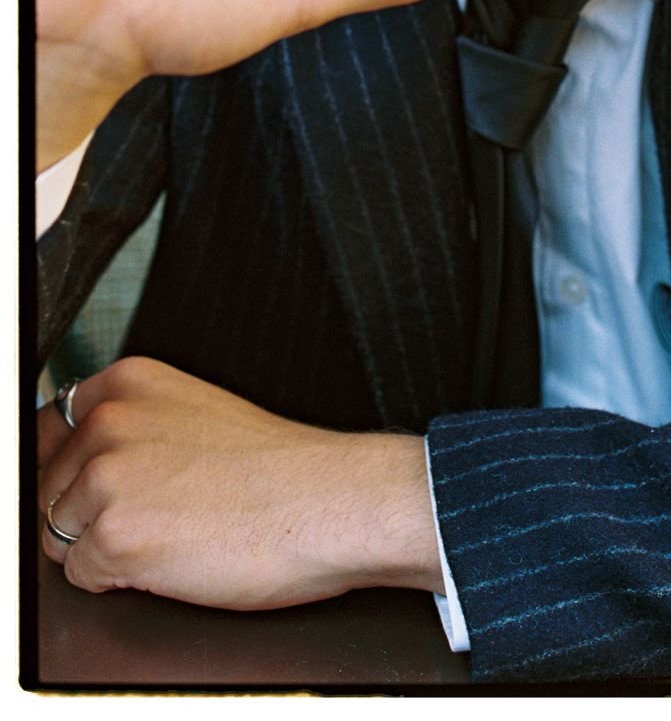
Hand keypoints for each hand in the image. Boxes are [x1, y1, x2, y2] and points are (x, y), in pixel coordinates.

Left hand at [38, 357, 442, 607]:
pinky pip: (83, 578)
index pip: (47, 429)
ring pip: (59, 536)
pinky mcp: (115, 537)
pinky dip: (118, 581)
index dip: (68, 469)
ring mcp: (108, 478)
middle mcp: (109, 421)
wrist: (330, 501)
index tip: (92, 487)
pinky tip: (172, 559)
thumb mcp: (195, 413)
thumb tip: (77, 459)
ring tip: (170, 535)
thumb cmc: (279, 468)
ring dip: (102, 548)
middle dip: (85, 513)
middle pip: (48, 488)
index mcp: (129, 383)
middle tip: (157, 516)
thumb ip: (132, 424)